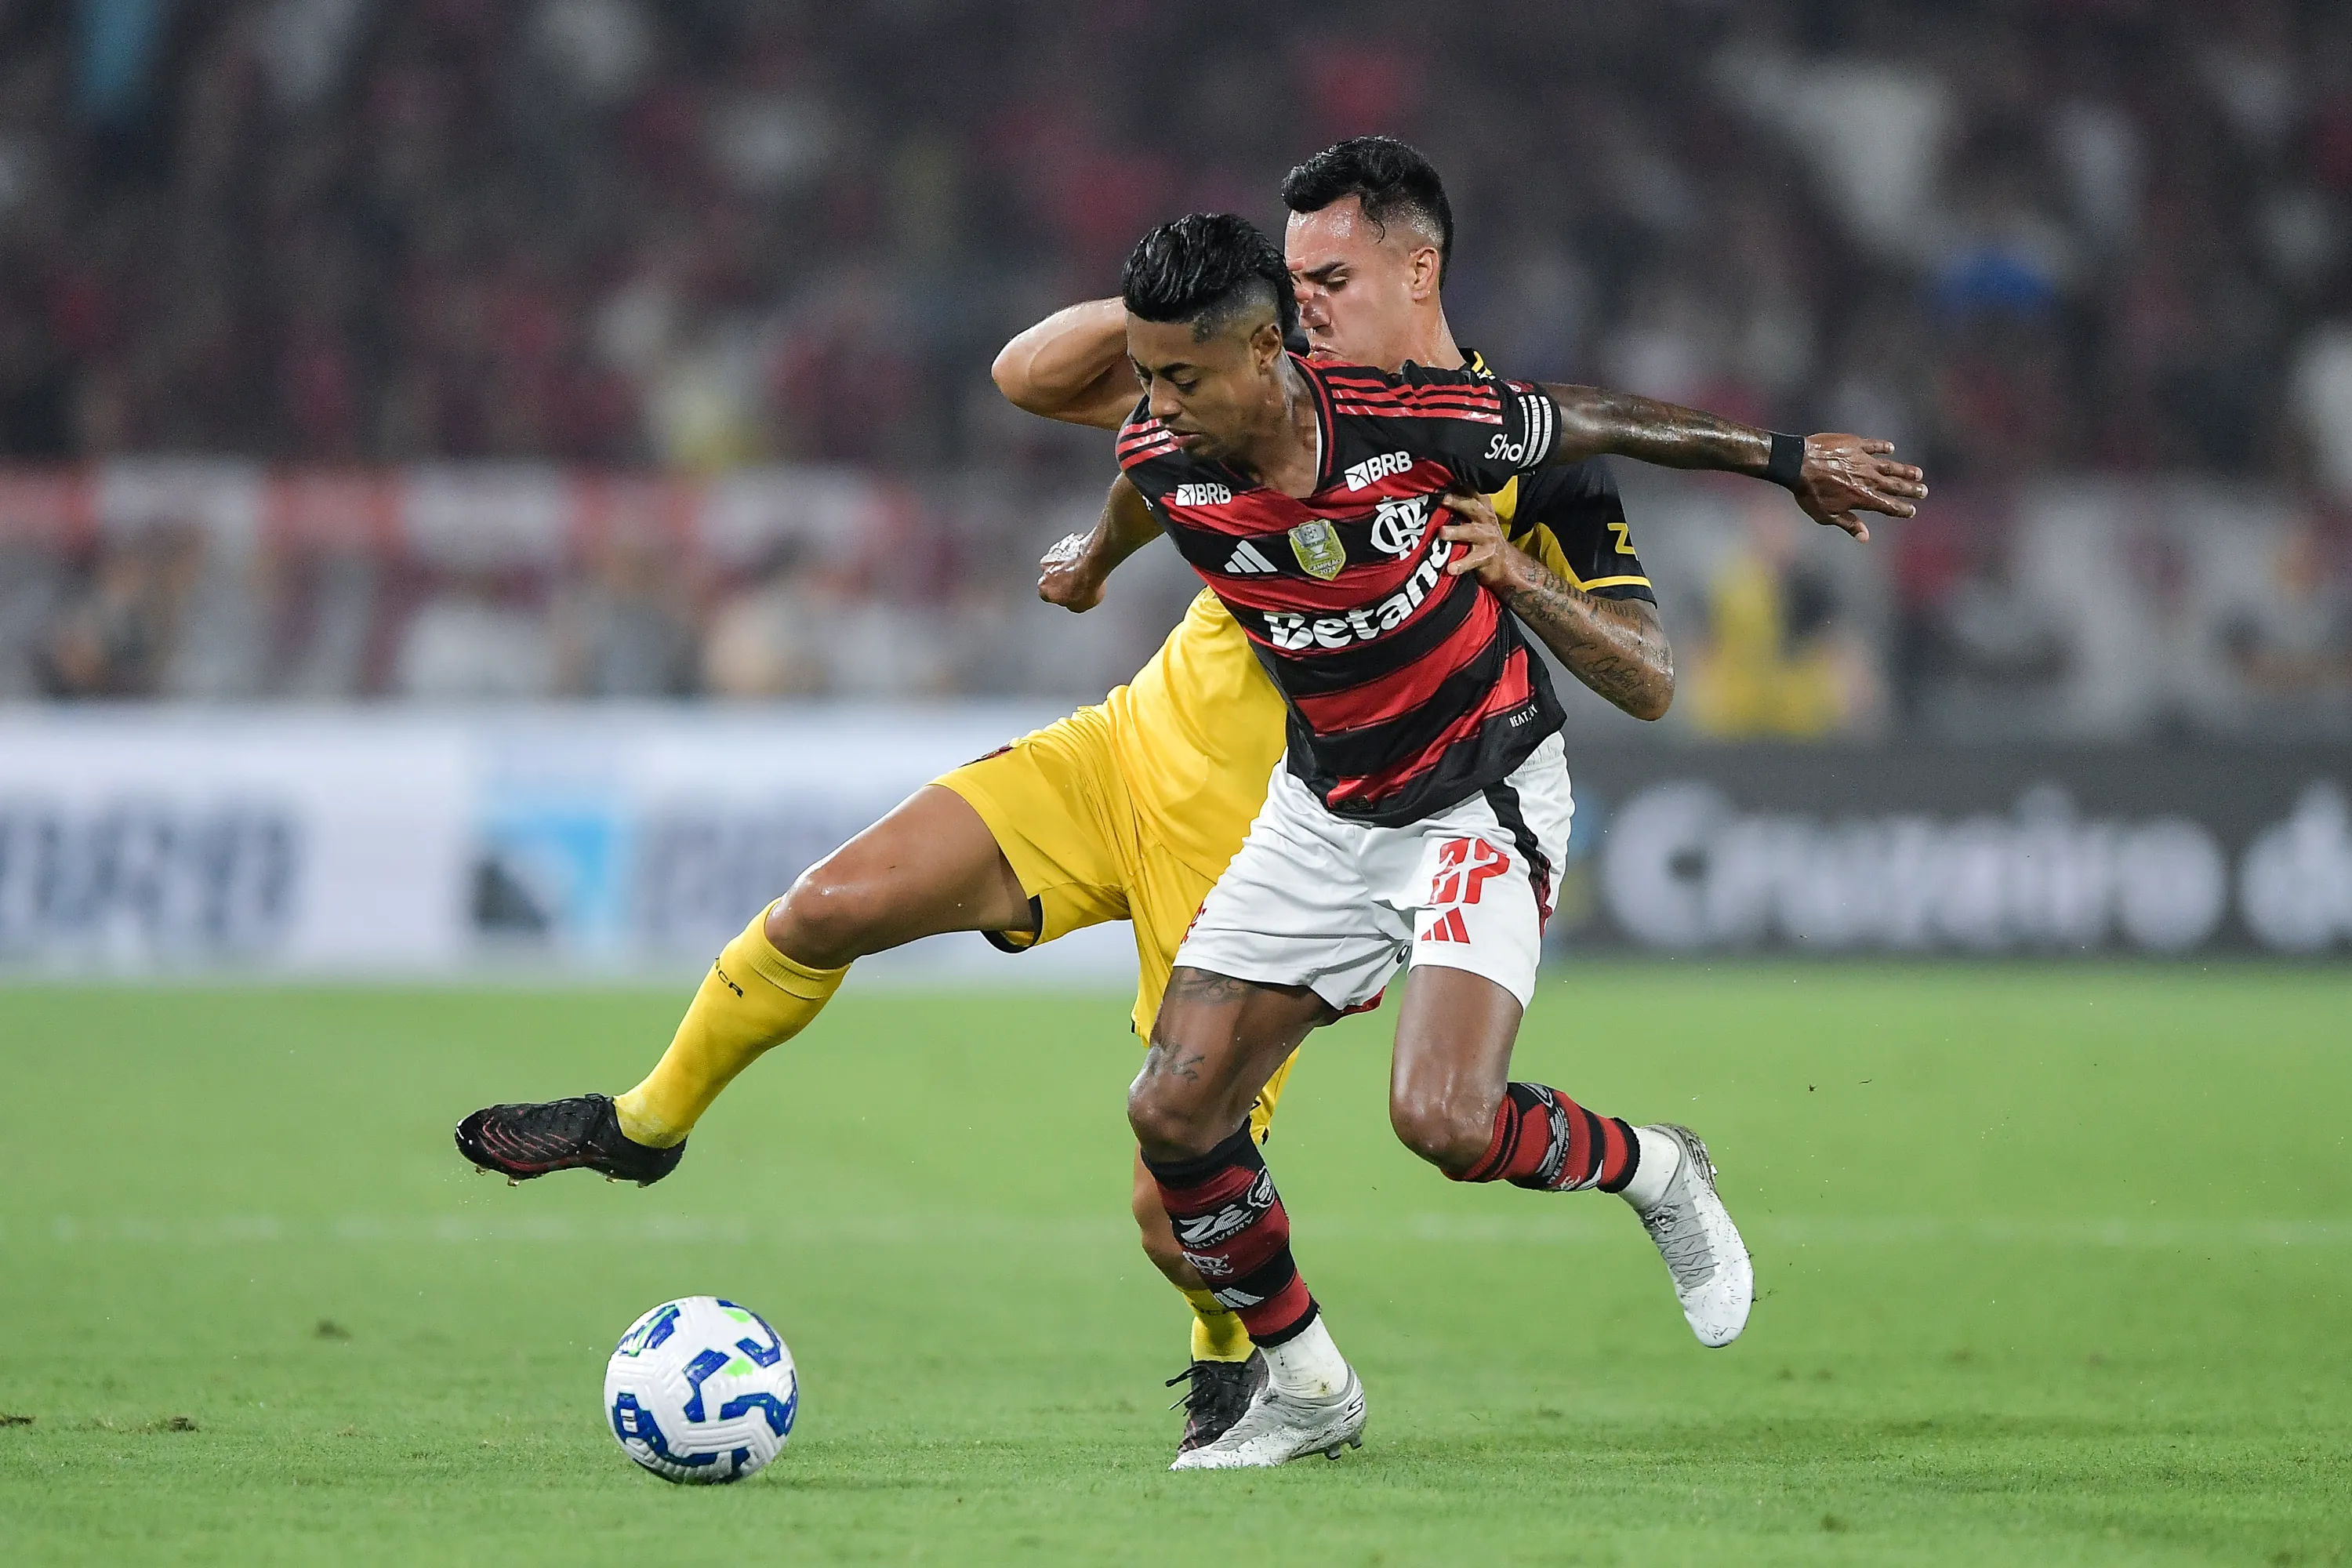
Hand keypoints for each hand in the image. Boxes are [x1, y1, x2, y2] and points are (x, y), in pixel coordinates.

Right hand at [1038, 531, 1106, 611]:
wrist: (1094, 561)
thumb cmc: (1085, 583)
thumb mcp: (1080, 606)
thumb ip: (1071, 604)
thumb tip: (1073, 602)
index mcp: (1044, 588)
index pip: (1045, 594)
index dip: (1056, 594)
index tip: (1066, 594)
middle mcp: (1045, 569)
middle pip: (1050, 574)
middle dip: (1061, 577)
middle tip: (1076, 580)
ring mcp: (1055, 553)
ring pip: (1059, 559)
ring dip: (1068, 563)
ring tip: (1084, 568)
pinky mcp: (1066, 541)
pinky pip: (1070, 548)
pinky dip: (1076, 552)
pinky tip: (1088, 558)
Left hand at [1437, 491, 1533, 592]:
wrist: (1503, 561)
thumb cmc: (1482, 535)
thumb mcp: (1475, 516)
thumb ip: (1461, 503)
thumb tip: (1436, 488)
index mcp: (1482, 507)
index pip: (1472, 490)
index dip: (1461, 483)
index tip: (1447, 476)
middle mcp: (1485, 519)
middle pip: (1473, 507)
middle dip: (1458, 502)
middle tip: (1444, 499)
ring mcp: (1487, 538)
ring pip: (1472, 532)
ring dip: (1457, 531)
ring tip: (1442, 532)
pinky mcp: (1486, 557)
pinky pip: (1472, 560)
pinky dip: (1461, 564)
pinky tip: (1450, 568)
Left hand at [1791, 435, 1927, 541]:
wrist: (1798, 464)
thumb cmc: (1809, 493)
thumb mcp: (1826, 515)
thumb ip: (1848, 524)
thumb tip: (1865, 538)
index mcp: (1862, 497)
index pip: (1888, 505)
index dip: (1901, 509)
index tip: (1912, 510)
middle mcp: (1867, 479)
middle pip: (1895, 486)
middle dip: (1911, 489)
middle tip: (1924, 491)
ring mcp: (1863, 460)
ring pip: (1890, 466)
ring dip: (1905, 470)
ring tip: (1918, 473)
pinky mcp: (1855, 445)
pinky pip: (1873, 445)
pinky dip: (1883, 447)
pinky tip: (1891, 448)